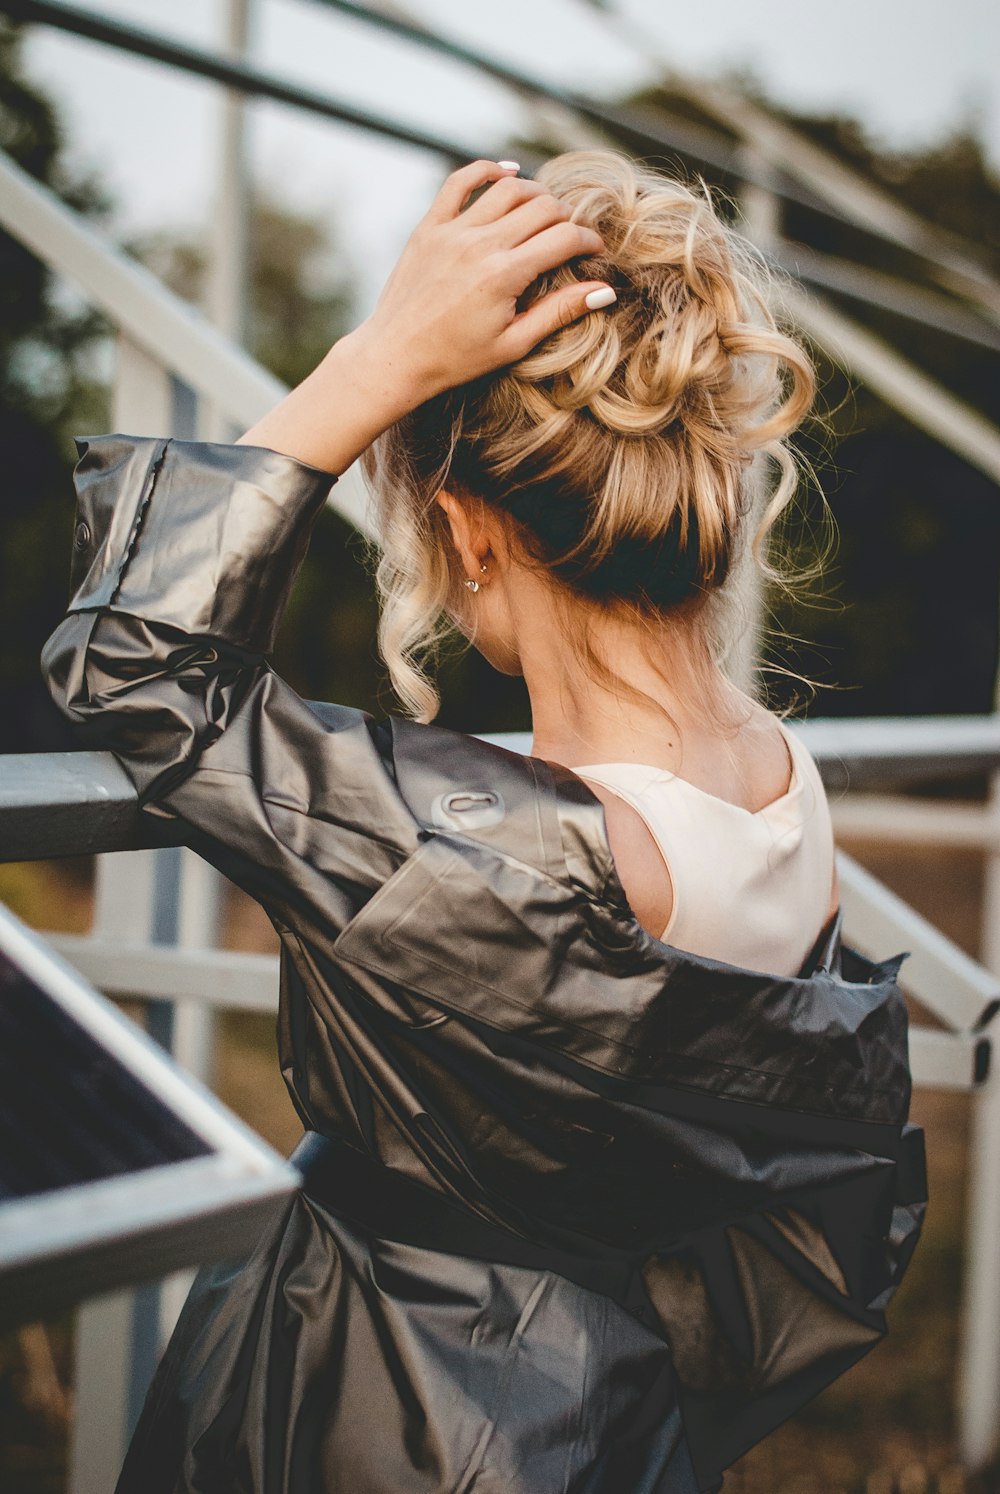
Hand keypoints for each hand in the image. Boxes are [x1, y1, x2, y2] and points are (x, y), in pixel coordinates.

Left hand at [356, 158, 612, 402]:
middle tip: (570, 237)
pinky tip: (506, 173)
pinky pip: (460, 182)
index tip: (594, 251)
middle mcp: (480, 245)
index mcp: (505, 275)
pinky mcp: (429, 227)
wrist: (394, 357)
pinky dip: (487, 170)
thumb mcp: (514, 343)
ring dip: (536, 194)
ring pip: (509, 189)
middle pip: (542, 208)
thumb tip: (605, 290)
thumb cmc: (455, 360)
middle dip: (566, 218)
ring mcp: (452, 231)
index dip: (588, 241)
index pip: (564, 238)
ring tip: (545, 211)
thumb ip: (559, 312)